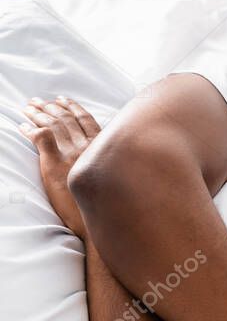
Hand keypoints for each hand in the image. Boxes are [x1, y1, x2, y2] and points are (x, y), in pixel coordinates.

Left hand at [20, 96, 100, 238]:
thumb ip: (102, 160)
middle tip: (38, 102)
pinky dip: (30, 130)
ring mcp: (71, 153)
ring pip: (53, 124)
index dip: (73, 107)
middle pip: (66, 119)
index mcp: (101, 148)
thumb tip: (98, 155)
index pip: (86, 119)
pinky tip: (22, 127)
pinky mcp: (55, 163)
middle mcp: (87, 146)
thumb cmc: (103, 203)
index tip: (63, 100)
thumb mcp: (110, 176)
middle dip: (50, 107)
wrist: (95, 220)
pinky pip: (40, 138)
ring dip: (38, 114)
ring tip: (28, 108)